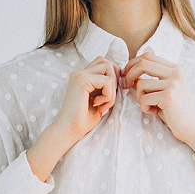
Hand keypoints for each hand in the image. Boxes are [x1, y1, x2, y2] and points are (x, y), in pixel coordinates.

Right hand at [26, 56, 116, 183]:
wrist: (70, 130)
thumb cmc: (84, 119)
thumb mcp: (101, 99)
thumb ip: (108, 86)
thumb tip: (124, 78)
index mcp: (83, 76)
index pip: (105, 64)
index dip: (114, 77)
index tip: (111, 95)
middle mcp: (80, 72)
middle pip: (109, 63)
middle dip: (115, 81)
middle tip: (108, 99)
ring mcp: (80, 75)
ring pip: (110, 70)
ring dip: (112, 90)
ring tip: (103, 104)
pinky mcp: (82, 80)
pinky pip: (108, 82)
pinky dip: (109, 96)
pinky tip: (98, 106)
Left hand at [122, 52, 194, 143]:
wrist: (193, 128)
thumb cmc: (175, 111)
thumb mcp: (163, 91)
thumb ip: (150, 80)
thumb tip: (129, 73)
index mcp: (175, 69)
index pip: (148, 56)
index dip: (133, 63)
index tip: (126, 75)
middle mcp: (175, 73)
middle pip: (143, 63)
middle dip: (129, 74)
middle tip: (125, 86)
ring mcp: (173, 84)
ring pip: (141, 84)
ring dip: (139, 97)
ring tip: (148, 106)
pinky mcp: (169, 96)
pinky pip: (144, 98)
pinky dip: (144, 108)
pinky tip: (154, 112)